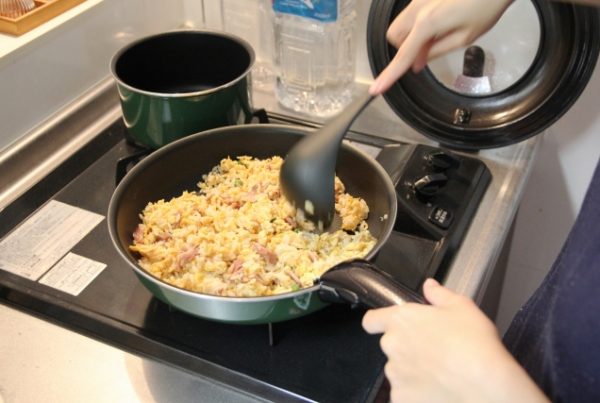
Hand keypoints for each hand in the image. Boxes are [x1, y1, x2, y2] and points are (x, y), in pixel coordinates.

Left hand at [362, 278, 547, 402]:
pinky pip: (405, 393)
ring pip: (399, 371)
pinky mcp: (401, 397)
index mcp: (402, 320)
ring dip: (412, 371)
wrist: (484, 385)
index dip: (379, 323)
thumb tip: (429, 286)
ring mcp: (395, 374)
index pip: (372, 320)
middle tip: (433, 350)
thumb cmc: (474, 345)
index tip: (389, 327)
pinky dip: (417, 393)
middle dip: (407, 348)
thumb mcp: (462, 306)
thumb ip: (440, 294)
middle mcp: (392, 346)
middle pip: (391, 346)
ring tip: (440, 371)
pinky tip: (437, 388)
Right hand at [369, 0, 512, 94]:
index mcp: (427, 24)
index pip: (403, 56)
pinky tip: (441, 22)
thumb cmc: (486, 6)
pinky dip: (419, 24)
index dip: (390, 75)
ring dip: (411, 36)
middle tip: (426, 52)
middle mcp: (417, 8)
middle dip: (404, 47)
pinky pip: (411, 14)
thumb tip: (417, 63)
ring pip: (400, 24)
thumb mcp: (465, 38)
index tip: (376, 89)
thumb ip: (436, 51)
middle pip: (394, 37)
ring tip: (437, 36)